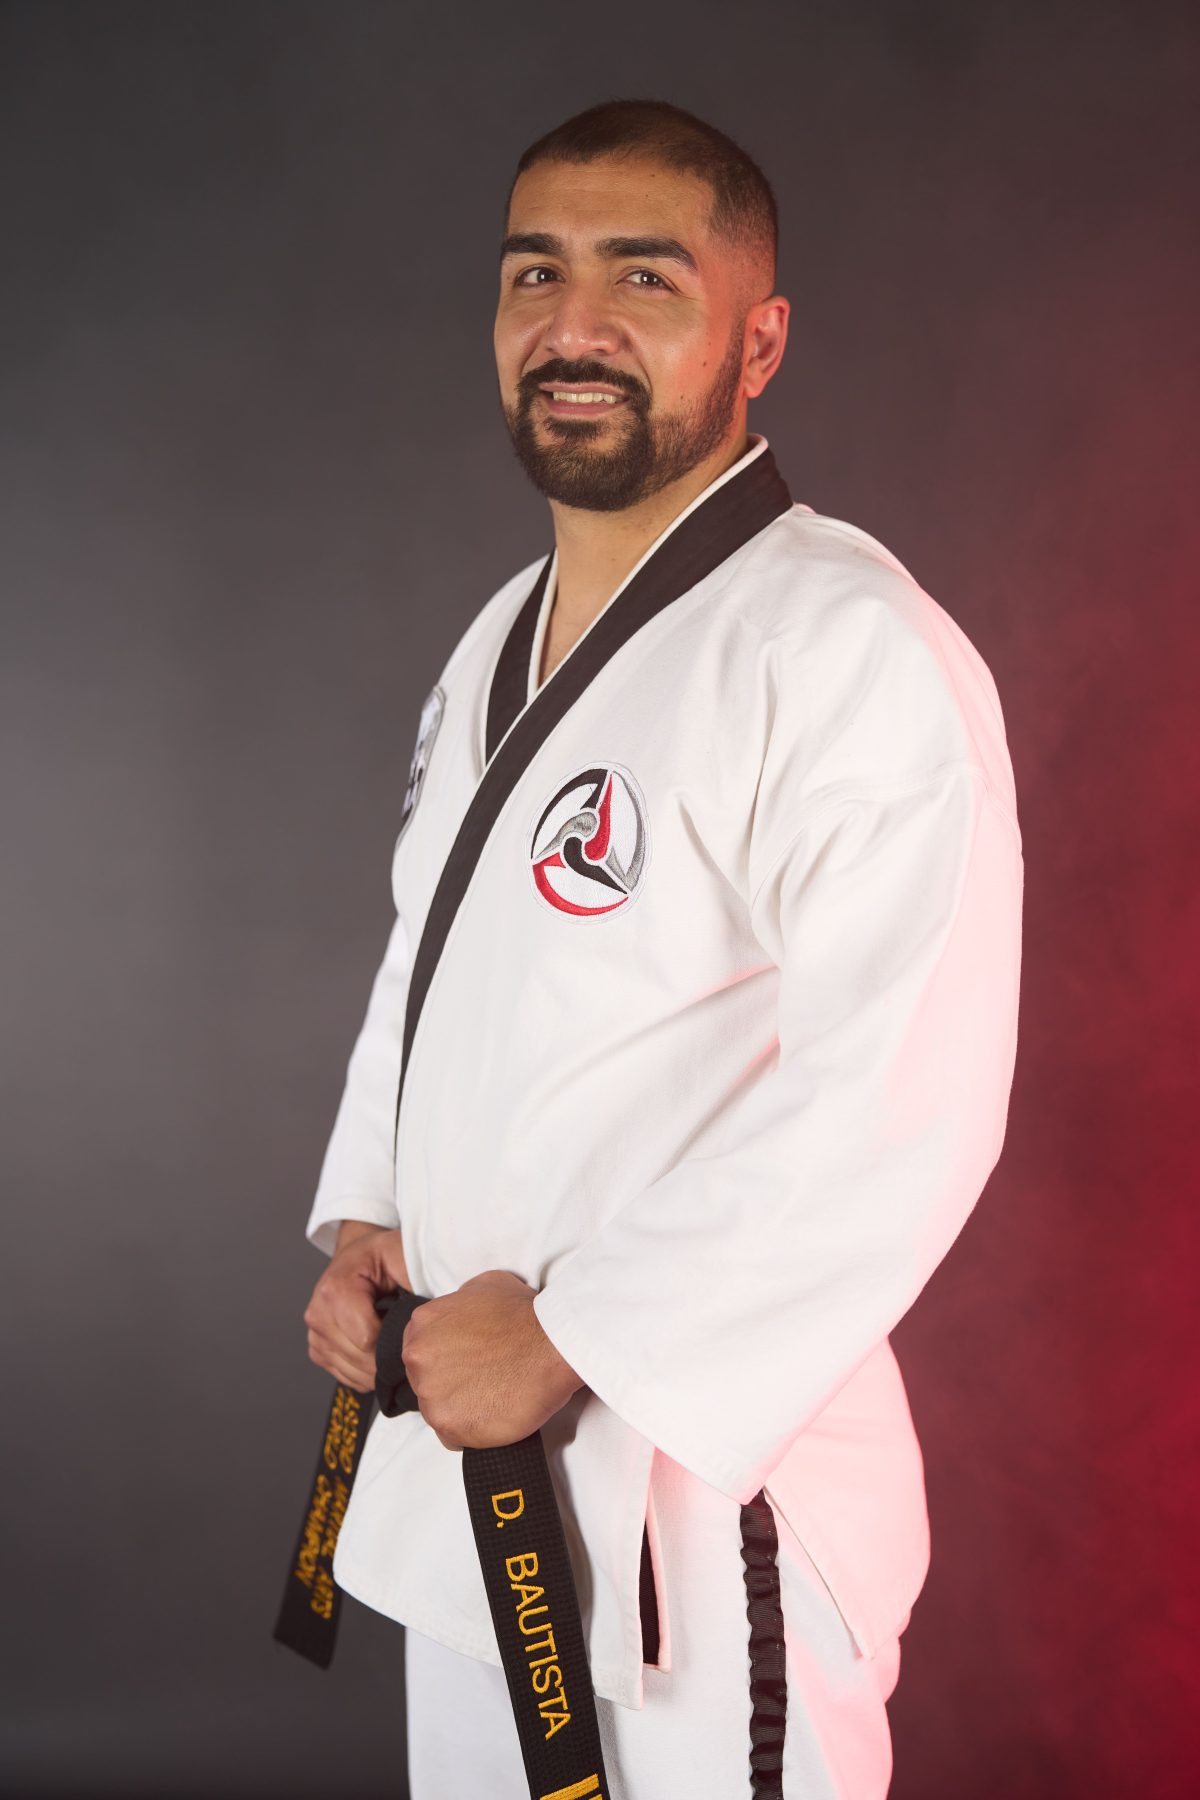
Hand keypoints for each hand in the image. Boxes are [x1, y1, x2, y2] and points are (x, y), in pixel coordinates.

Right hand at [303, 1221, 411, 1392]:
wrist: (357, 1255)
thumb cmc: (380, 1255)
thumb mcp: (401, 1253)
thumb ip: (413, 1275)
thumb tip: (427, 1307)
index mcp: (336, 1289)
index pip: (367, 1340)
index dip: (394, 1340)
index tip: (409, 1329)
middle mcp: (318, 1313)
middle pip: (360, 1359)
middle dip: (388, 1356)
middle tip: (407, 1339)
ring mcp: (315, 1333)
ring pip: (352, 1372)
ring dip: (378, 1368)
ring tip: (393, 1345)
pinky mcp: (317, 1348)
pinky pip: (345, 1375)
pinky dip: (366, 1373)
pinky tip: (378, 1354)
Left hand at [401, 1269, 583, 1451]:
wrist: (551, 1345)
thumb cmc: (525, 1316)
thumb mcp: (485, 1286)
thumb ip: (459, 1301)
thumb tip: (461, 1312)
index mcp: (423, 1323)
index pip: (421, 1349)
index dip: (446, 1357)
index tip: (466, 1362)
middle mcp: (417, 1357)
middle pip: (424, 1380)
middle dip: (450, 1383)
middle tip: (483, 1379)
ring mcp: (430, 1393)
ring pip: (436, 1410)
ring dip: (460, 1408)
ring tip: (492, 1396)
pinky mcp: (448, 1424)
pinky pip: (451, 1437)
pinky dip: (470, 1431)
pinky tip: (493, 1414)